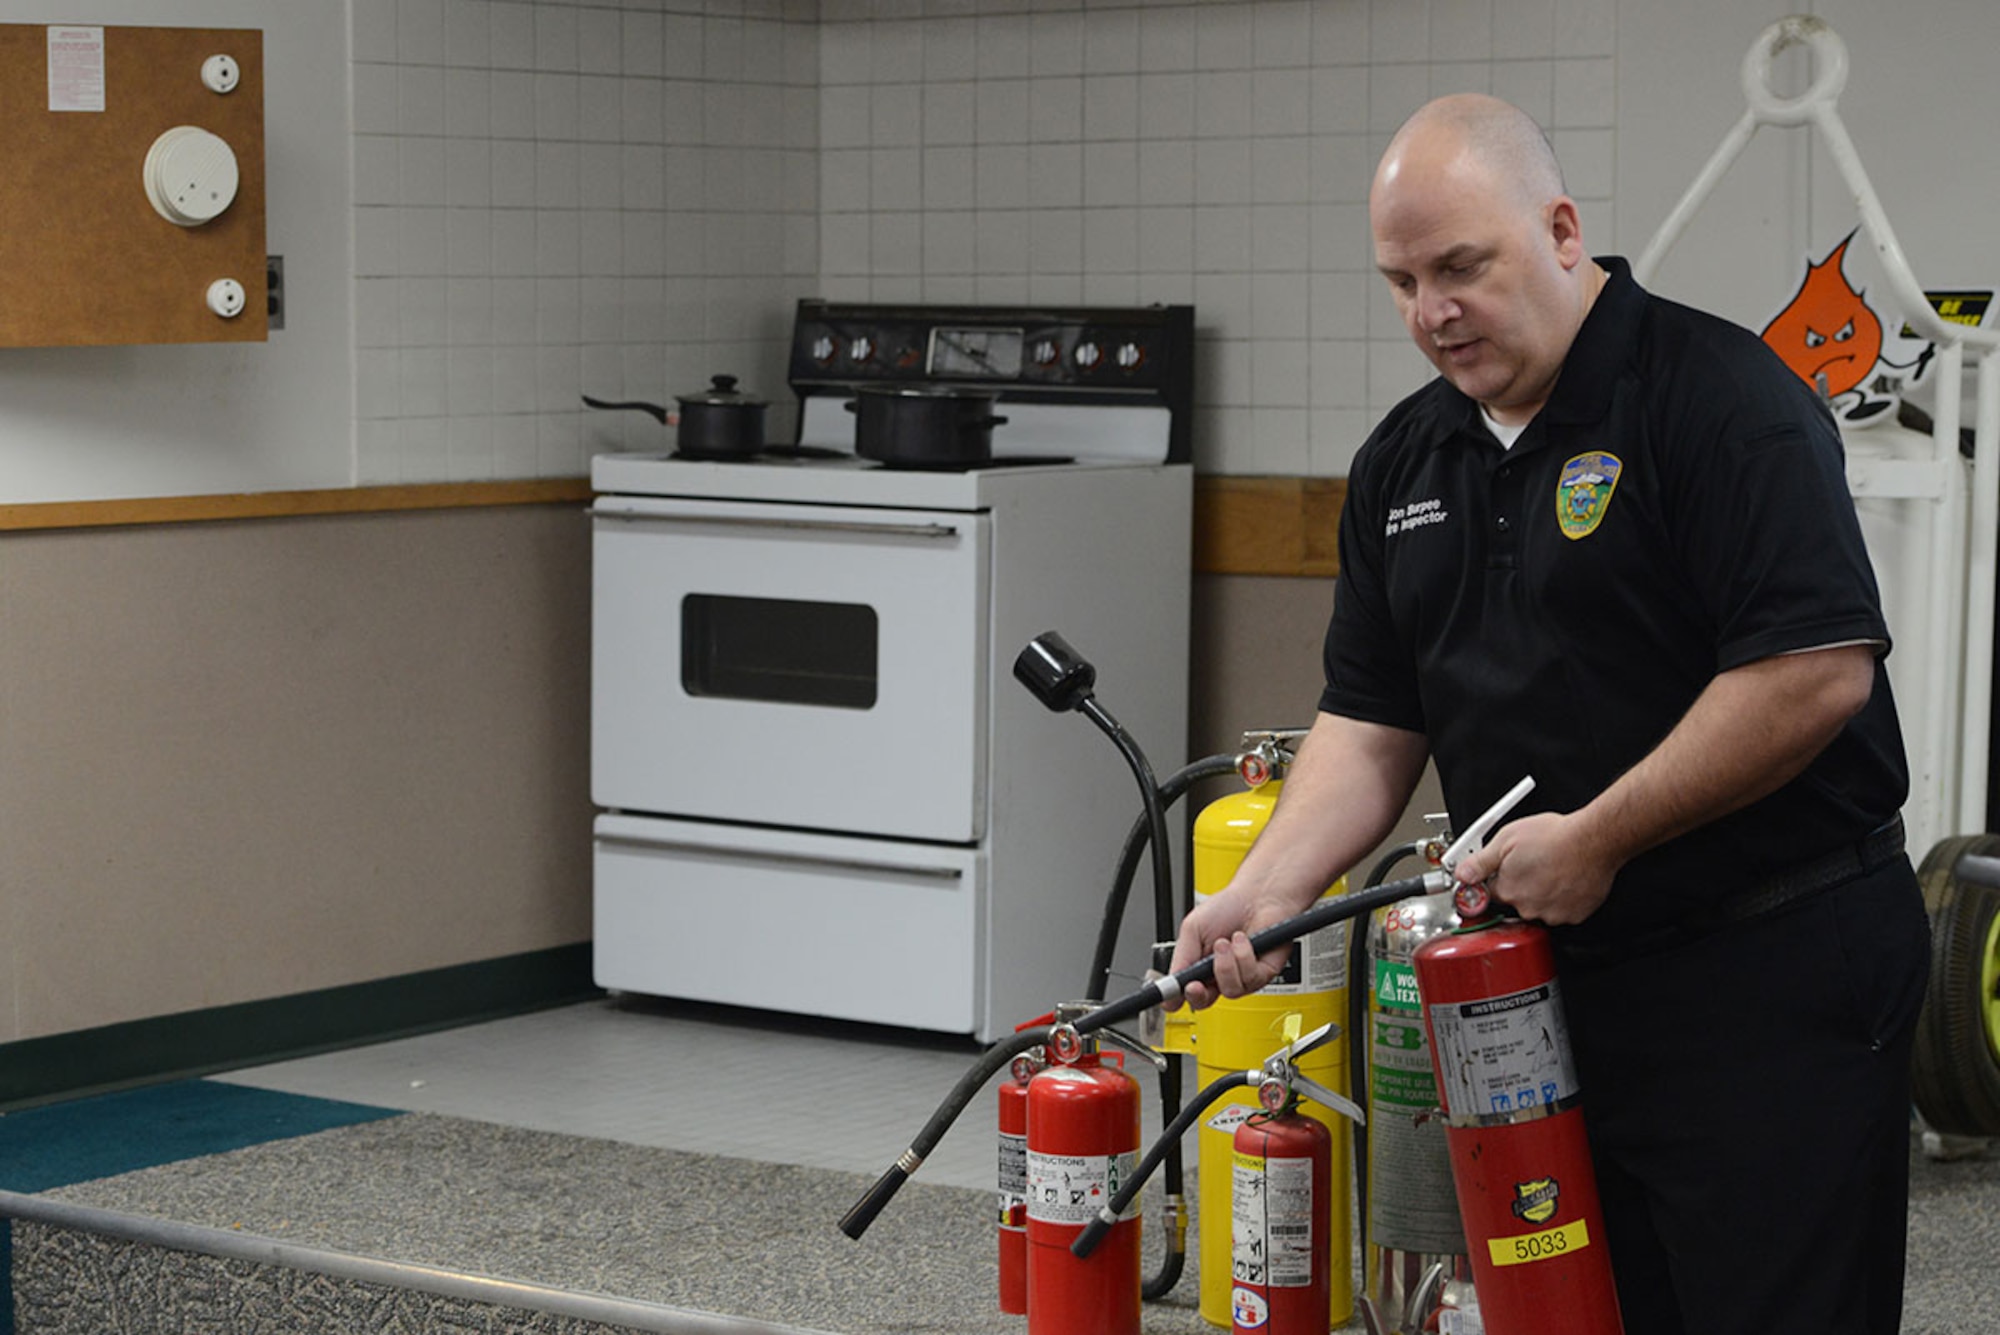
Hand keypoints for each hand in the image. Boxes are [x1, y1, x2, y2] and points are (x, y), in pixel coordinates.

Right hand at [1165, 888, 1296, 1009]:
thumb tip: (1170, 982)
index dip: (1177, 998)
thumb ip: (1180, 957)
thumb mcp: (1192, 929)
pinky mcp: (1262, 974)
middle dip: (1199, 994)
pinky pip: (1250, 978)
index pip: (1184, 992)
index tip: (1172, 997)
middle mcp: (1220, 975)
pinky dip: (1244, 956)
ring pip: (1230, 989)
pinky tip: (1243, 941)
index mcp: (1198, 966)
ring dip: (1225, 964)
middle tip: (1196, 983)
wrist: (1258, 896)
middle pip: (1205, 1001)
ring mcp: (1241, 977)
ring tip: (1226, 942)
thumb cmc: (1229, 908)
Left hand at [1450, 810, 1614, 925]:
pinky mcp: (1573, 916)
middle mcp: (1528, 907)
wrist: (1594, 839)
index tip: (1501, 873)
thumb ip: (1480, 861)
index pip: (1490, 893)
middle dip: (1520, 884)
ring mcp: (1552, 914)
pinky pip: (1560, 911)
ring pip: (1538, 907)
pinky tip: (1565, 879)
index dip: (1495, 879)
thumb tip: (1462, 874)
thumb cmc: (1555, 836)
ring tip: (1551, 869)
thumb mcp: (1507, 838)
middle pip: (1514, 901)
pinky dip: (1562, 899)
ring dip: (1541, 892)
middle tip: (1533, 864)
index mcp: (1508, 890)